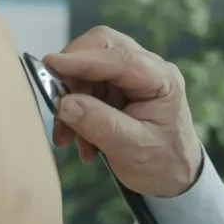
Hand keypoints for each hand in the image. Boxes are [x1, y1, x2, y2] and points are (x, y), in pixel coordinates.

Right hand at [43, 25, 202, 197]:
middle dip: (73, 72)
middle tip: (57, 103)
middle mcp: (150, 68)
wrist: (173, 176)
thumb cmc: (161, 163)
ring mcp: (135, 75)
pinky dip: (76, 108)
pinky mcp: (120, 85)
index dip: (81, 59)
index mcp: (162, 79)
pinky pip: (88, 83)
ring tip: (70, 138)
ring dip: (72, 98)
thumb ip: (99, 124)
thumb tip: (64, 104)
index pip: (118, 58)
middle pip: (102, 46)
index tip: (50, 64)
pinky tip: (79, 138)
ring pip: (90, 66)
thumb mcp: (131, 149)